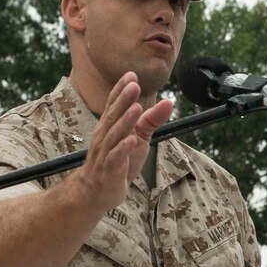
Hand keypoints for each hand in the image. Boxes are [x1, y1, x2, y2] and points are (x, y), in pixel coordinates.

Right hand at [73, 72, 172, 210]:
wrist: (96, 192)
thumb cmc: (118, 162)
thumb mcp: (138, 138)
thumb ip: (152, 120)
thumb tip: (169, 101)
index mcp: (110, 126)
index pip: (113, 104)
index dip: (121, 90)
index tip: (131, 75)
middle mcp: (104, 136)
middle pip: (113, 116)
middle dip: (123, 100)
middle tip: (133, 85)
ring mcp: (105, 153)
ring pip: (114, 135)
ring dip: (125, 121)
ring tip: (136, 108)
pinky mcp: (109, 170)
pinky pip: (115, 158)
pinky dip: (123, 149)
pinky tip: (132, 140)